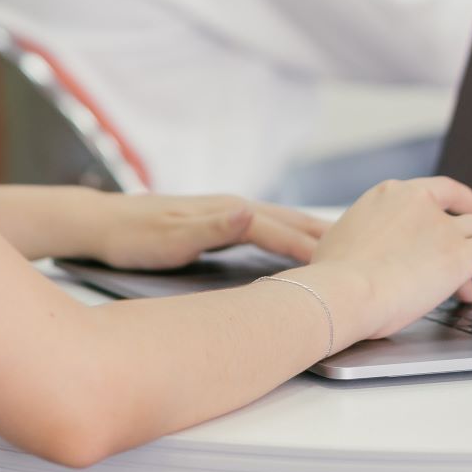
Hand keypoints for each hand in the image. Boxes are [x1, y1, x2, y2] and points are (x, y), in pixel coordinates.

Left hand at [88, 193, 326, 270]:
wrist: (103, 223)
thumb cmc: (134, 237)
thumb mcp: (170, 238)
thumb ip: (212, 226)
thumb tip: (249, 211)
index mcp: (226, 211)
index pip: (280, 230)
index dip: (312, 249)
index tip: (344, 265)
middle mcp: (231, 207)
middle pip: (289, 221)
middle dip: (326, 235)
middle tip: (368, 251)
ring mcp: (226, 212)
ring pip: (281, 223)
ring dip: (312, 233)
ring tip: (346, 247)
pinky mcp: (219, 221)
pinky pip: (267, 228)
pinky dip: (290, 235)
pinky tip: (297, 246)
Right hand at [304, 176, 471, 341]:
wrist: (337, 293)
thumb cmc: (330, 282)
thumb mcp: (342, 247)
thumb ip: (366, 244)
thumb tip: (371, 262)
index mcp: (388, 194)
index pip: (435, 194)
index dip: (453, 211)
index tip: (459, 222)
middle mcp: (419, 201)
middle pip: (465, 213)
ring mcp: (443, 226)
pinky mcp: (462, 253)